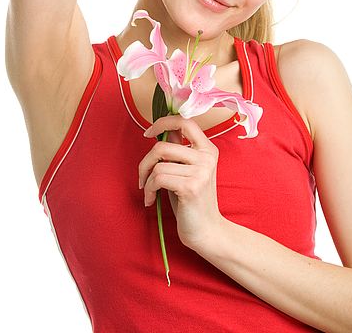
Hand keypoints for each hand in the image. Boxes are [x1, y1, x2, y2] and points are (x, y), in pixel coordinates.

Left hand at [139, 114, 223, 250]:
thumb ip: (178, 149)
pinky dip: (150, 189)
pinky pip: (158, 179)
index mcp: (208, 149)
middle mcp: (207, 156)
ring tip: (150, 191)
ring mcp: (201, 171)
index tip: (149, 133)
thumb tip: (163, 130)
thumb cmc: (191, 200)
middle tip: (143, 177)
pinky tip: (152, 199)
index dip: (163, 122)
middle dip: (145, 162)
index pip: (185, 121)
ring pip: (158, 164)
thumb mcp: (186, 170)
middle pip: (162, 145)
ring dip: (147, 180)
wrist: (206, 230)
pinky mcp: (191, 186)